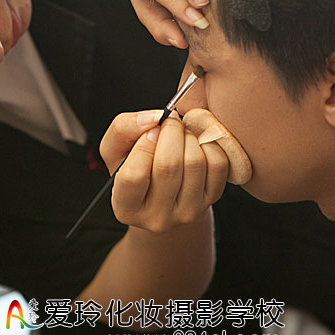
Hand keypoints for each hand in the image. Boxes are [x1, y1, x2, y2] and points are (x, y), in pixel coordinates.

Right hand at [100, 110, 227, 231]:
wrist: (165, 193)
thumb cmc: (136, 167)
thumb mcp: (116, 150)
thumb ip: (124, 129)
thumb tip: (155, 117)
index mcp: (126, 208)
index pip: (134, 174)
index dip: (144, 144)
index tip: (150, 132)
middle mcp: (157, 218)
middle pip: (169, 166)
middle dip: (171, 131)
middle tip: (169, 123)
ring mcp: (187, 212)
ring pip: (195, 162)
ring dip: (190, 136)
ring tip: (181, 134)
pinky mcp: (211, 200)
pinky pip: (218, 164)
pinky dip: (210, 143)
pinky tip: (196, 143)